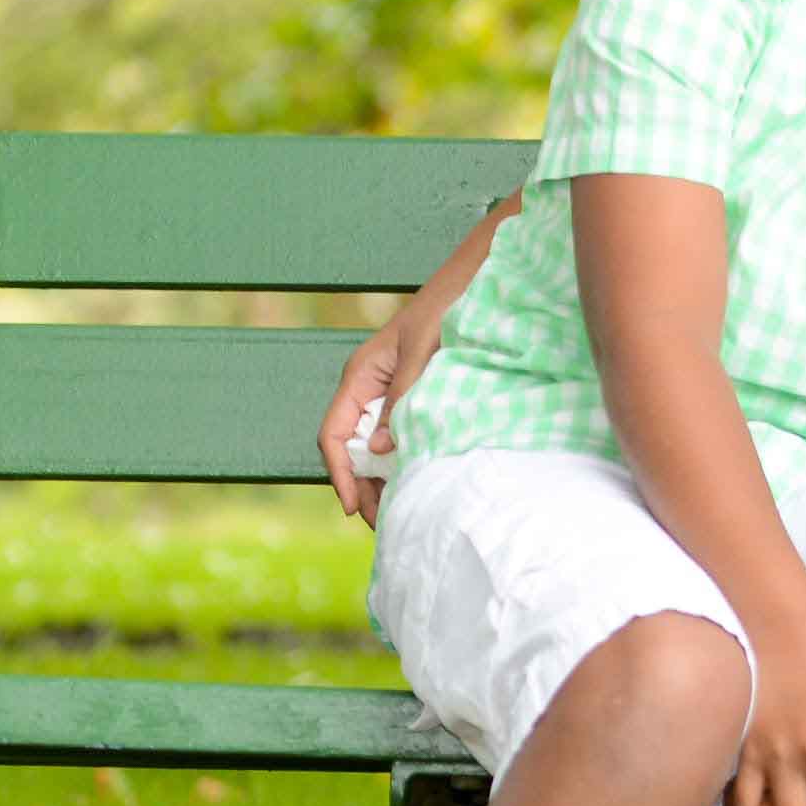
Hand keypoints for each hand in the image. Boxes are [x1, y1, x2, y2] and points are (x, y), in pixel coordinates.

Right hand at [316, 284, 466, 527]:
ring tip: (399, 510)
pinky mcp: (410, 398)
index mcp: (360, 377)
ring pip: (374, 447)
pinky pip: (396, 437)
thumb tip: (386, 449)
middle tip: (383, 523)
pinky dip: (401, 462)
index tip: (354, 507)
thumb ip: (403, 396)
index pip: (335, 435)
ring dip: (381, 479)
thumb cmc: (444, 308)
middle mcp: (368, 389)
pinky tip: (415, 480)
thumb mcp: (421, 352)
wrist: (469, 282)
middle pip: (352, 449)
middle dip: (362, 487)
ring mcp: (388, 395)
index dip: (341, 474)